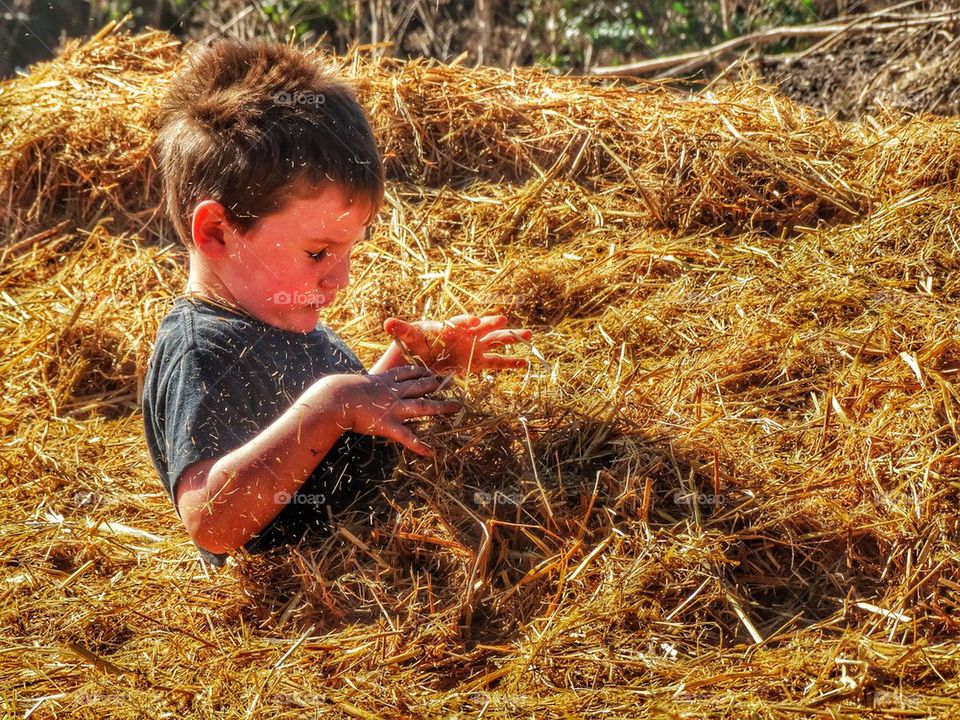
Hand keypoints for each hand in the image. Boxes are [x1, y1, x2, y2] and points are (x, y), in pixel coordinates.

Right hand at [329, 366, 458, 456]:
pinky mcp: (388, 425)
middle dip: (437, 384)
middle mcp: (394, 392)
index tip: (432, 372)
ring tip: (456, 407)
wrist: (336, 398)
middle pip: (421, 386)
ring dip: (441, 407)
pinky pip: (407, 436)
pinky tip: (431, 452)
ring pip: (423, 406)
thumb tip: (362, 386)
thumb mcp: (357, 383)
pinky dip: (419, 445)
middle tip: (452, 383)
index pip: (409, 373)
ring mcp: (394, 408)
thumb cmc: (341, 391)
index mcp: (386, 380)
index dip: (422, 372)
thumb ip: (366, 385)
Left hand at [383, 314, 533, 373]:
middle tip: (502, 320)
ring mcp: (475, 347)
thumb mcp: (408, 339)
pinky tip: (524, 363)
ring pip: (495, 341)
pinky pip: (496, 362)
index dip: (467, 321)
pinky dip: (510, 363)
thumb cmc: (416, 345)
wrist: (420, 360)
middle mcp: (466, 334)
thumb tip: (388, 323)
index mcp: (449, 327)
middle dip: (491, 324)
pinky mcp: (478, 362)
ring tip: (529, 334)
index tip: (475, 321)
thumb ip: (402, 330)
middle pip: (482, 327)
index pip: (458, 322)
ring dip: (510, 338)